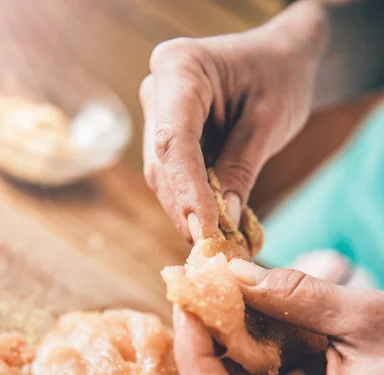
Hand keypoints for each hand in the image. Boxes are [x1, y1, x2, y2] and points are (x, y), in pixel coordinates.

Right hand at [140, 1, 326, 241]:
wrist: (282, 58)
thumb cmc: (280, 76)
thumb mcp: (270, 121)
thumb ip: (242, 168)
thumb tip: (221, 221)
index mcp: (181, 68)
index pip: (174, 139)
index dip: (187, 189)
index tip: (205, 230)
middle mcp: (158, 90)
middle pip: (162, 163)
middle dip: (185, 209)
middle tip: (212, 250)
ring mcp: (159, 115)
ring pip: (163, 176)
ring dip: (187, 213)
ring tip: (216, 244)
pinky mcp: (168, 137)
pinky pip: (175, 177)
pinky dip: (193, 203)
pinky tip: (213, 227)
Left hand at [173, 260, 383, 374]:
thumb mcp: (368, 318)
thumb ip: (297, 295)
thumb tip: (232, 274)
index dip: (193, 358)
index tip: (188, 306)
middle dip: (210, 339)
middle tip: (206, 286)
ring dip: (234, 336)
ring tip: (237, 289)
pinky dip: (260, 341)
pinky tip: (267, 309)